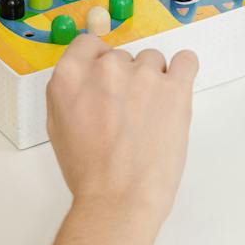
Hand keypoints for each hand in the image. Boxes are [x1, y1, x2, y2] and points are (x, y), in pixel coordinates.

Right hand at [46, 35, 197, 221]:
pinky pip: (186, 60)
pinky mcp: (174, 88)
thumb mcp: (58, 126)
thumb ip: (72, 92)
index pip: (89, 44)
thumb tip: (87, 78)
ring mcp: (142, 75)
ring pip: (153, 60)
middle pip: (122, 56)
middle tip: (128, 113)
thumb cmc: (90, 173)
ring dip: (153, 82)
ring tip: (150, 116)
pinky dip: (184, 71)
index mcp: (70, 76)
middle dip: (126, 80)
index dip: (100, 62)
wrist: (118, 199)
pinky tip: (178, 88)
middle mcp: (104, 68)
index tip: (108, 79)